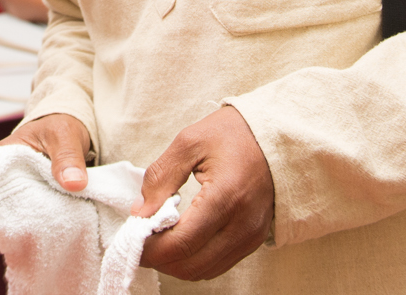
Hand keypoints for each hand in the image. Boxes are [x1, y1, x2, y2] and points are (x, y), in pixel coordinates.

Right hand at [0, 112, 92, 237]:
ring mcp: (21, 192)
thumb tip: (73, 183)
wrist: (73, 132)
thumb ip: (67, 155)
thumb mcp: (64, 134)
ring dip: (16, 229)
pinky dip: (36, 229)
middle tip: (8, 244)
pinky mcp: (36, 203)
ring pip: (10, 215)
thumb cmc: (60, 126)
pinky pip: (31, 219)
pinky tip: (46, 238)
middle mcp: (6, 178)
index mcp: (2, 156)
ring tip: (30, 245)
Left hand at [134, 104, 273, 280]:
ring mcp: (251, 237)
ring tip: (155, 240)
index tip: (129, 237)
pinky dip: (192, 260)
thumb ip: (160, 178)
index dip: (150, 248)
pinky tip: (178, 241)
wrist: (276, 136)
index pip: (181, 242)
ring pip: (203, 271)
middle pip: (191, 264)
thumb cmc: (231, 134)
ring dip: (174, 263)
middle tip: (138, 240)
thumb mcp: (189, 142)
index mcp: (226, 197)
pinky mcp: (254, 241)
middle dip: (158, 259)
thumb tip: (140, 214)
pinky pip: (217, 265)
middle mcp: (243, 224)